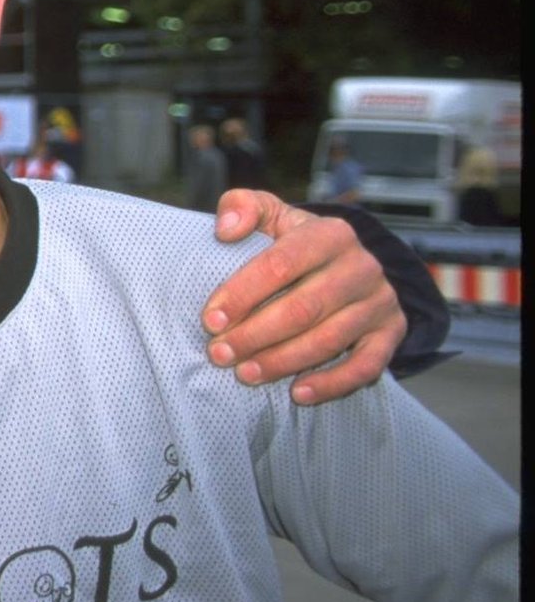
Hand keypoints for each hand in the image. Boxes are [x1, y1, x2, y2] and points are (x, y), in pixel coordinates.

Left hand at [203, 189, 403, 404]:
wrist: (346, 264)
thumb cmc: (294, 243)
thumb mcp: (271, 215)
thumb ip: (244, 207)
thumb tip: (226, 229)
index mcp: (330, 233)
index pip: (281, 264)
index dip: (242, 294)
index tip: (210, 320)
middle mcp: (361, 266)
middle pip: (303, 308)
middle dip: (255, 335)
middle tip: (219, 354)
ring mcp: (380, 301)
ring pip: (329, 339)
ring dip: (282, 362)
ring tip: (244, 374)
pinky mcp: (391, 333)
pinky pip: (366, 365)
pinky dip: (332, 383)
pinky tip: (297, 394)